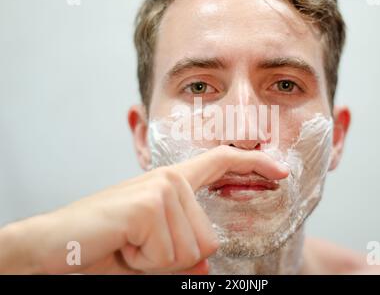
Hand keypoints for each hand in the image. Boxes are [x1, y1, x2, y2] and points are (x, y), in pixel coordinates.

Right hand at [0, 145, 288, 273]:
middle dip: (172, 259)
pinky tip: (122, 246)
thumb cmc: (102, 245)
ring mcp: (161, 188)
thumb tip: (208, 264)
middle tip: (134, 248)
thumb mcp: (150, 249)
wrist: (52, 247)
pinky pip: (169, 254)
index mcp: (172, 184)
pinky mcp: (149, 203)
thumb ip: (181, 249)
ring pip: (190, 252)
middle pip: (207, 241)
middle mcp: (170, 179)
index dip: (253, 164)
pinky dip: (144, 263)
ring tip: (126, 246)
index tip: (281, 171)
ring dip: (156, 262)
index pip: (220, 162)